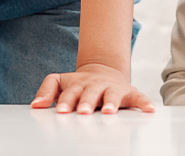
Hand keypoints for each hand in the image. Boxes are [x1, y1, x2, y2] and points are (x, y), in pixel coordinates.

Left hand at [31, 63, 154, 113]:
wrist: (103, 71)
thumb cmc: (79, 84)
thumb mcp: (60, 82)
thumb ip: (47, 91)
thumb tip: (35, 105)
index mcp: (78, 85)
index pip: (71, 93)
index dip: (66, 101)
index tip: (62, 111)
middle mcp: (96, 86)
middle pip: (91, 94)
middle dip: (87, 103)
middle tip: (83, 112)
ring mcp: (113, 89)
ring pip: (112, 95)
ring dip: (111, 103)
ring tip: (110, 111)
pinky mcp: (129, 93)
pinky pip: (138, 97)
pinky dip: (144, 103)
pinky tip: (149, 110)